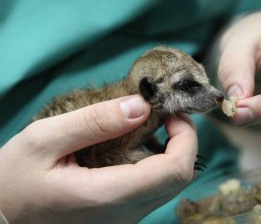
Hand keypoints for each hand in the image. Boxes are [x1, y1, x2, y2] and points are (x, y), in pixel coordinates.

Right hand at [0, 95, 196, 223]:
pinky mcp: (122, 216)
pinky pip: (155, 189)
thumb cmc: (14, 179)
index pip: (175, 171)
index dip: (185, 136)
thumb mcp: (44, 139)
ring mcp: (125, 219)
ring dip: (171, 150)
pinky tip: (136, 144)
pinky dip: (157, 162)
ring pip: (170, 184)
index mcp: (107, 195)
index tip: (171, 111)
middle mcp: (124, 214)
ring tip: (149, 124)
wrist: (3, 216)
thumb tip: (141, 105)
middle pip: (180, 178)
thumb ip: (95, 121)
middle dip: (182, 140)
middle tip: (163, 113)